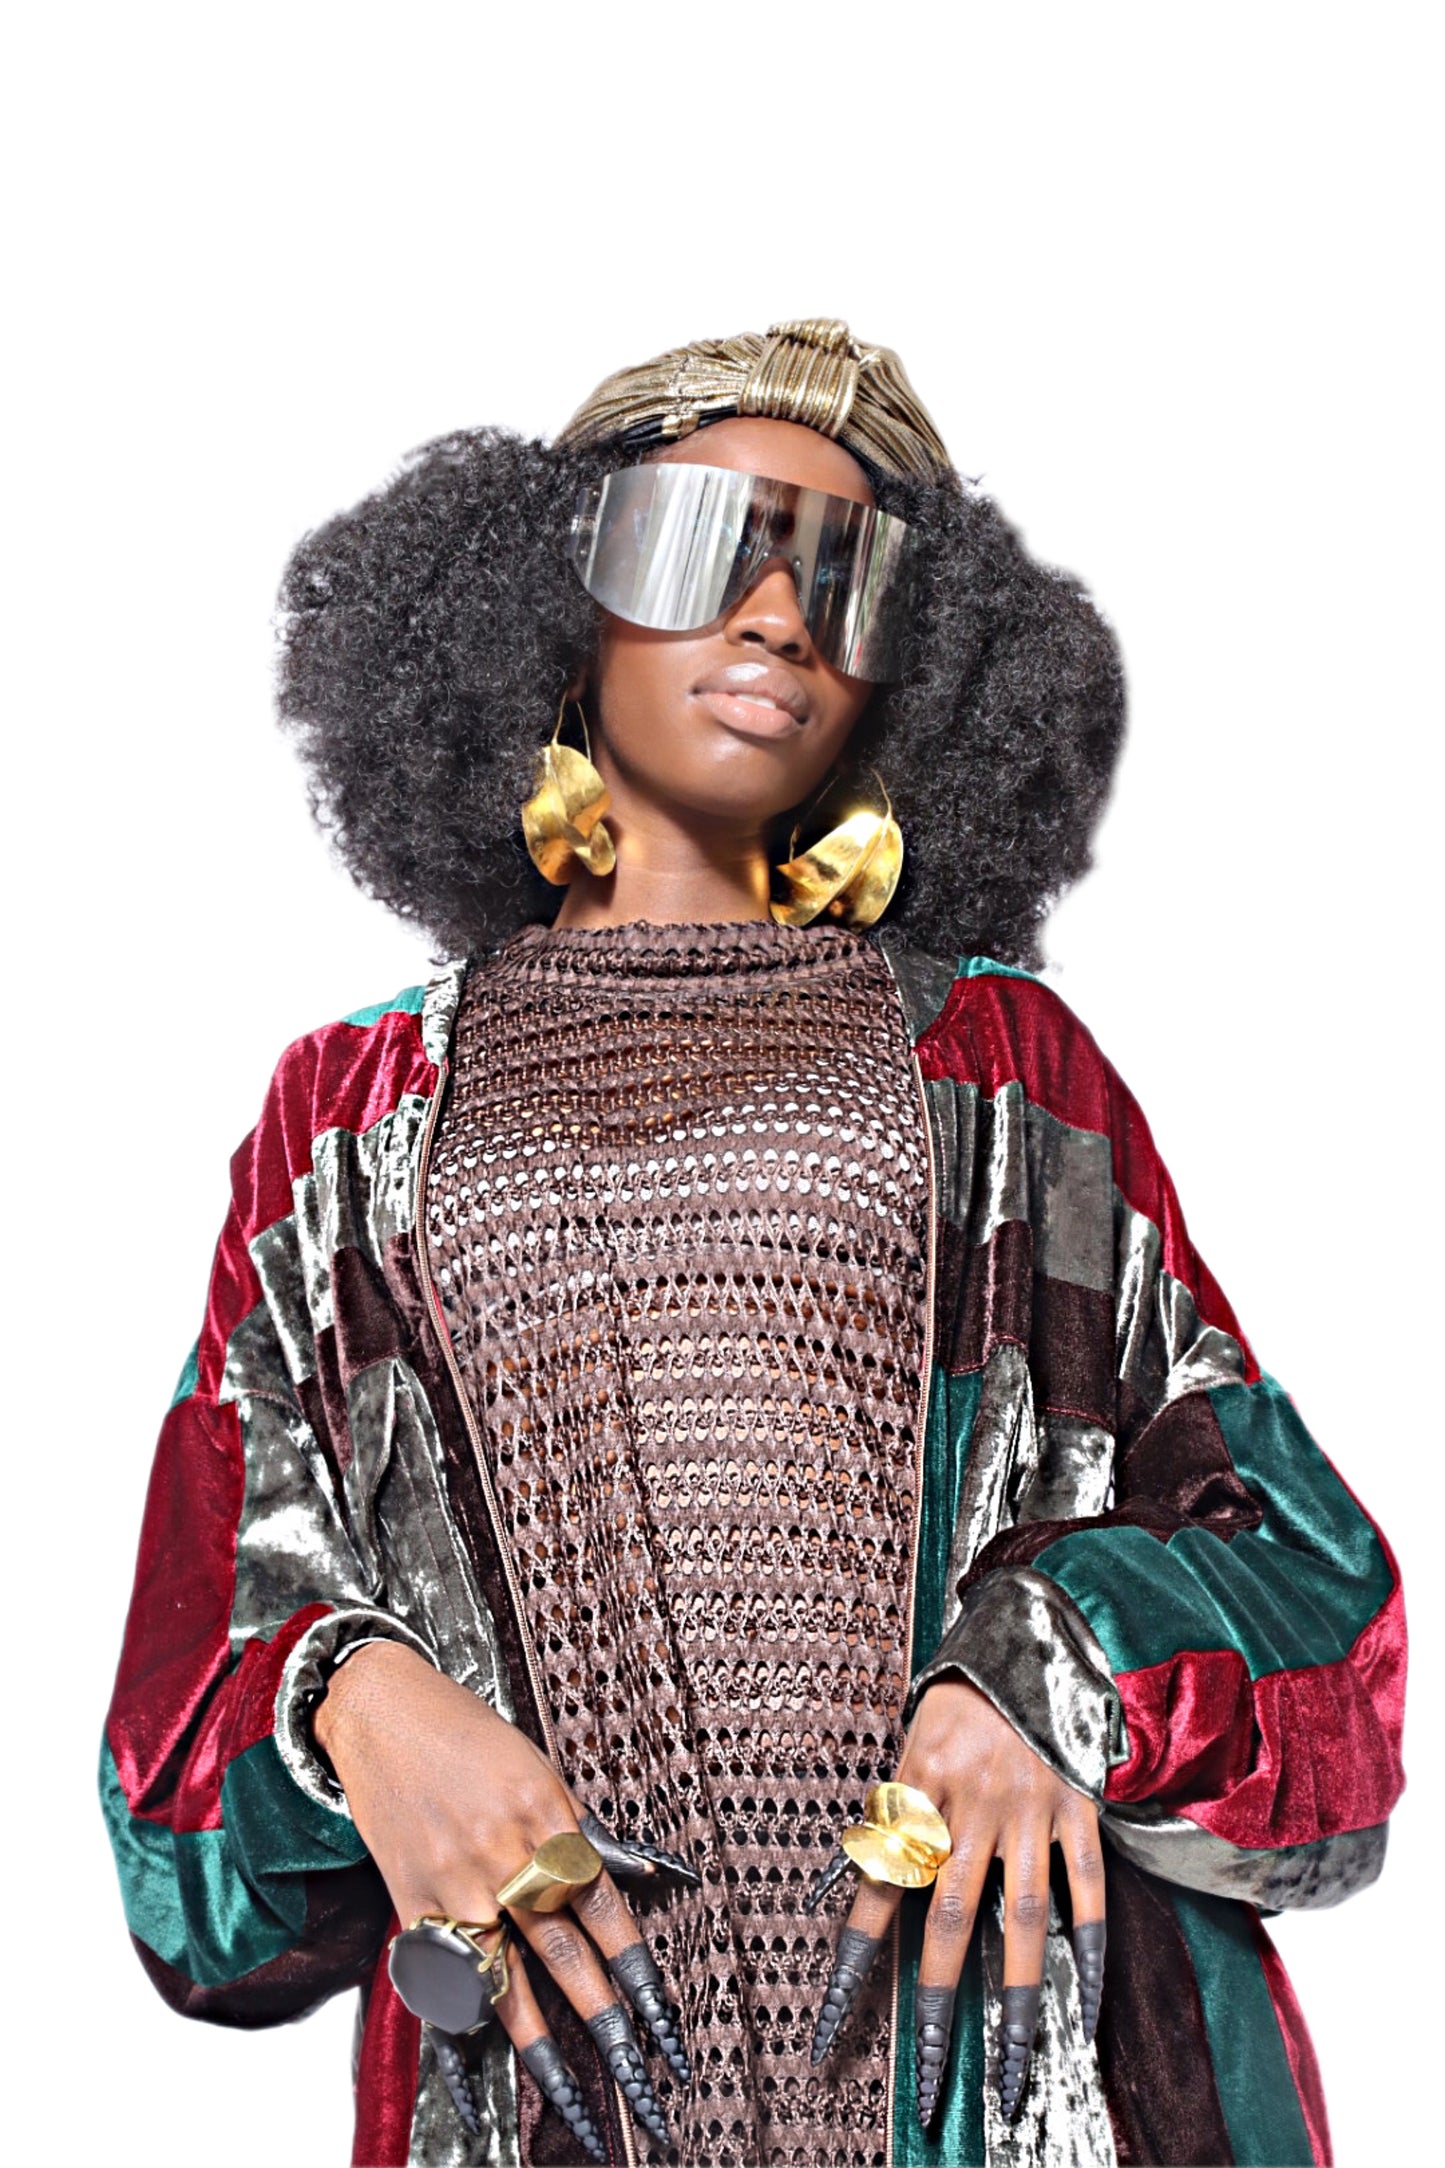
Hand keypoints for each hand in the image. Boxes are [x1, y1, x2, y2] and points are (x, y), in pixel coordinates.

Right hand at [316, 1642, 689, 2158]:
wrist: (382, 1715)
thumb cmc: (467, 1736)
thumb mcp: (542, 1773)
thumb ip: (583, 1834)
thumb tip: (642, 1875)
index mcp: (547, 1820)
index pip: (604, 1910)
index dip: (637, 1971)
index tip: (662, 2022)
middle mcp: (503, 1860)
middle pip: (563, 1955)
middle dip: (605, 2021)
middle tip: (640, 2079)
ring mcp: (454, 1889)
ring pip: (505, 1983)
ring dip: (543, 2048)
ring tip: (576, 2101)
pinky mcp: (412, 1906)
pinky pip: (444, 1982)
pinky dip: (460, 2035)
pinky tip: (475, 2087)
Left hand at [809, 1677, 1105, 2126]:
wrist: (1034, 1631)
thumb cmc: (961, 1694)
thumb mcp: (907, 1739)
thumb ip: (887, 1810)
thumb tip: (846, 1879)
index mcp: (915, 1783)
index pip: (875, 1885)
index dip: (854, 1958)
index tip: (832, 2026)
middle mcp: (970, 1803)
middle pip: (947, 1919)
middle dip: (935, 2005)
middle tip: (929, 2080)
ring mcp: (1029, 1809)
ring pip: (1020, 1921)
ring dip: (1015, 2002)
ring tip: (1013, 2070)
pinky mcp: (1077, 1808)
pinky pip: (1085, 1887)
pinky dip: (1087, 1943)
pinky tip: (1086, 2002)